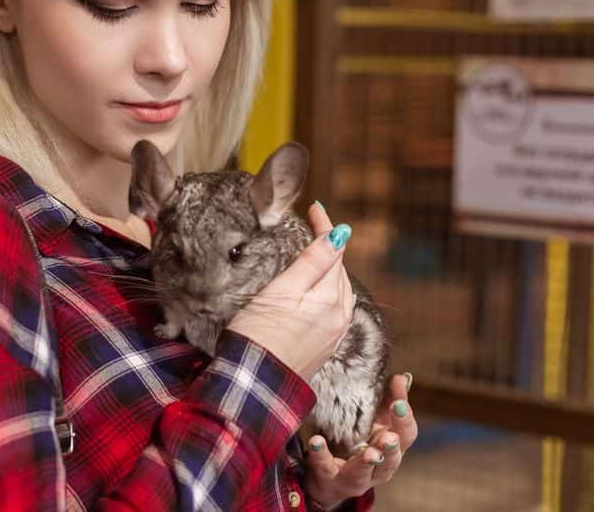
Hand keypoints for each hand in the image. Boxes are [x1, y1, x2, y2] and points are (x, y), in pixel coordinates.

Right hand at [227, 202, 354, 380]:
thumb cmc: (259, 337)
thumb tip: (339, 234)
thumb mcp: (281, 292)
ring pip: (339, 291)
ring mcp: (333, 334)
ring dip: (331, 269)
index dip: (324, 227)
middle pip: (339, 271)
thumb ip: (312, 262)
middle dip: (329, 247)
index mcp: (329, 300)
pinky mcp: (324, 348)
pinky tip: (318, 291)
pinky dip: (329, 292)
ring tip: (316, 254)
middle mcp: (339, 317)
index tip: (315, 208)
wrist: (253, 386)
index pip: (333, 252)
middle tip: (314, 226)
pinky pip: (335, 310)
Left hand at [301, 373, 418, 508]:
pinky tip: (316, 441)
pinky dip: (321, 455)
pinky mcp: (330, 478)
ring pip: (363, 472)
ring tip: (368, 453)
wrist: (330, 478)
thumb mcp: (376, 422)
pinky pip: (325, 467)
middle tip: (390, 438)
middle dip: (390, 448)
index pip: (406, 435)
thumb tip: (401, 377)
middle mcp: (379, 467)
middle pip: (391, 459)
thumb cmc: (360, 444)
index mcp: (392, 449)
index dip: (404, 420)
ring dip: (366, 462)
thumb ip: (389, 400)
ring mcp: (355, 477)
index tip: (398, 403)